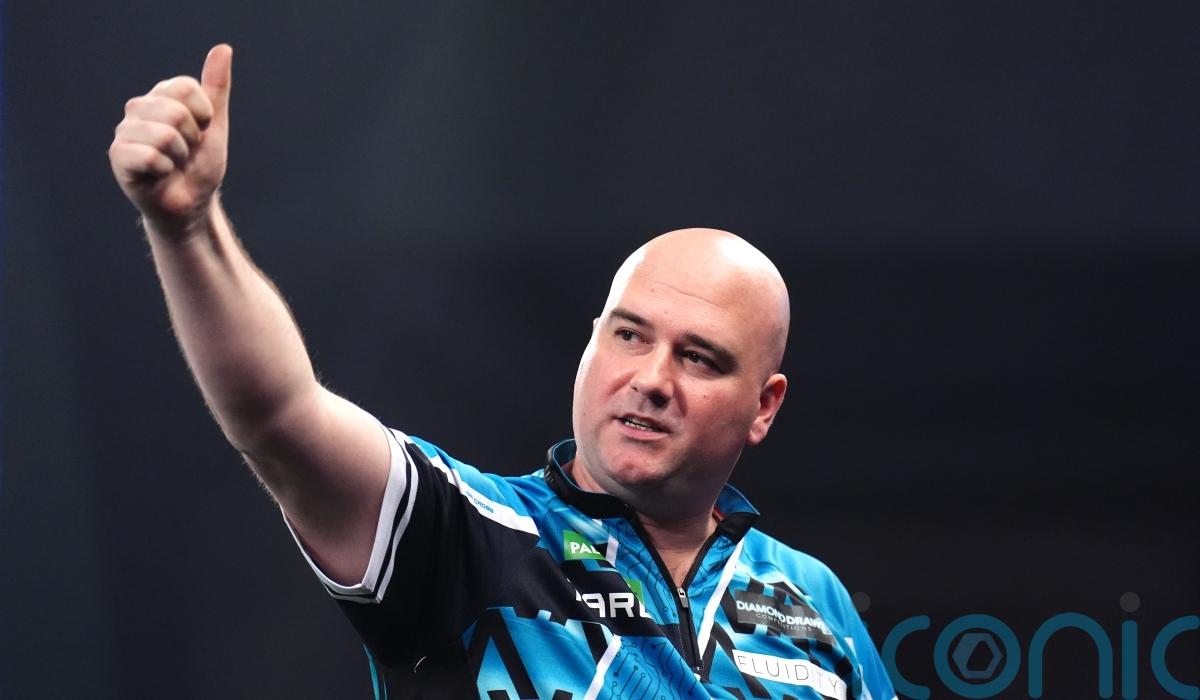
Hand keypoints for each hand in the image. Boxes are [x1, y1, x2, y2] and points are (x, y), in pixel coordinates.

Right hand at [109, 44, 232, 233]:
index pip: (185, 87)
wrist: (191, 203)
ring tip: (173, 163)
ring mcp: (125, 131)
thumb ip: (217, 88)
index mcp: (161, 95)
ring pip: (164, 135)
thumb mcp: (215, 125)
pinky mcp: (118, 156)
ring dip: (179, 156)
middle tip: (186, 152)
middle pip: (176, 111)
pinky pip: (150, 156)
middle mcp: (139, 108)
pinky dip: (165, 170)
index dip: (203, 115)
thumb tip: (223, 48)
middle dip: (192, 138)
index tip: (201, 131)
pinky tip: (160, 174)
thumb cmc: (200, 165)